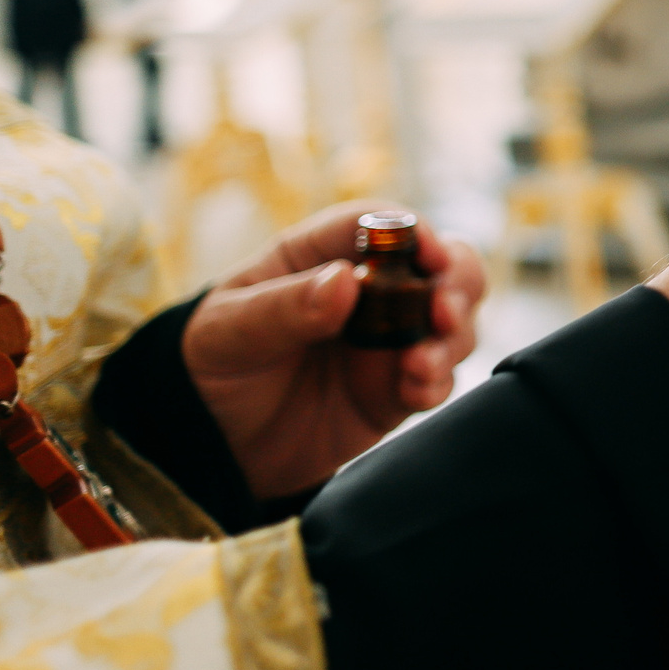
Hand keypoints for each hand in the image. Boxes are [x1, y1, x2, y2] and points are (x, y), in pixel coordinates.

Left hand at [183, 201, 483, 499]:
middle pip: (440, 264)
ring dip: (452, 336)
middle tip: (444, 311)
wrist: (211, 447)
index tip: (428, 253)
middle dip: (457, 281)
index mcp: (322, 256)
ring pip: (452, 319)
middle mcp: (369, 292)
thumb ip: (285, 307)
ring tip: (420, 364)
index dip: (412, 230)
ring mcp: (389, 340)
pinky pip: (439, 376)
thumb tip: (345, 279)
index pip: (377, 223)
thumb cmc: (212, 367)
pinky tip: (415, 390)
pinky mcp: (397, 386)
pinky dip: (439, 380)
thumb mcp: (230, 331)